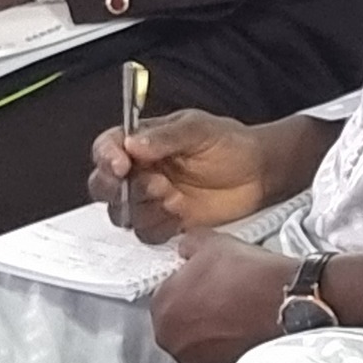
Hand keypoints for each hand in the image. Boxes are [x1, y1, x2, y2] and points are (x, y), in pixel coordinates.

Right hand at [89, 108, 275, 243]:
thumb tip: (133, 144)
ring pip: (122, 213)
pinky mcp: (165, 222)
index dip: (106, 157)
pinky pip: (146, 233)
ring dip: (144, 208)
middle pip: (104, 185)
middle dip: (117, 189)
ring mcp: (151, 199)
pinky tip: (180, 214)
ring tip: (173, 196)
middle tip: (150, 184)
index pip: (108, 147)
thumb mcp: (200, 129)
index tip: (120, 164)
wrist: (259, 172)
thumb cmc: (231, 144)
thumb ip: (166, 136)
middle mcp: (141, 171)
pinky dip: (160, 226)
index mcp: (143, 142)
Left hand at [150, 230, 298, 362]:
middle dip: (195, 308)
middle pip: (178, 319)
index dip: (187, 282)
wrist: (289, 303)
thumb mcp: (215, 243)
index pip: (165, 292)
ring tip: (234, 310)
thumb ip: (189, 245)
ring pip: (195, 339)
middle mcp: (172, 340)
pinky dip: (224, 343)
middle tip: (220, 294)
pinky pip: (215, 353)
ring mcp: (195, 360)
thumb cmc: (251, 276)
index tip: (204, 279)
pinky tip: (242, 326)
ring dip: (208, 328)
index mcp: (164, 308)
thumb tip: (185, 248)